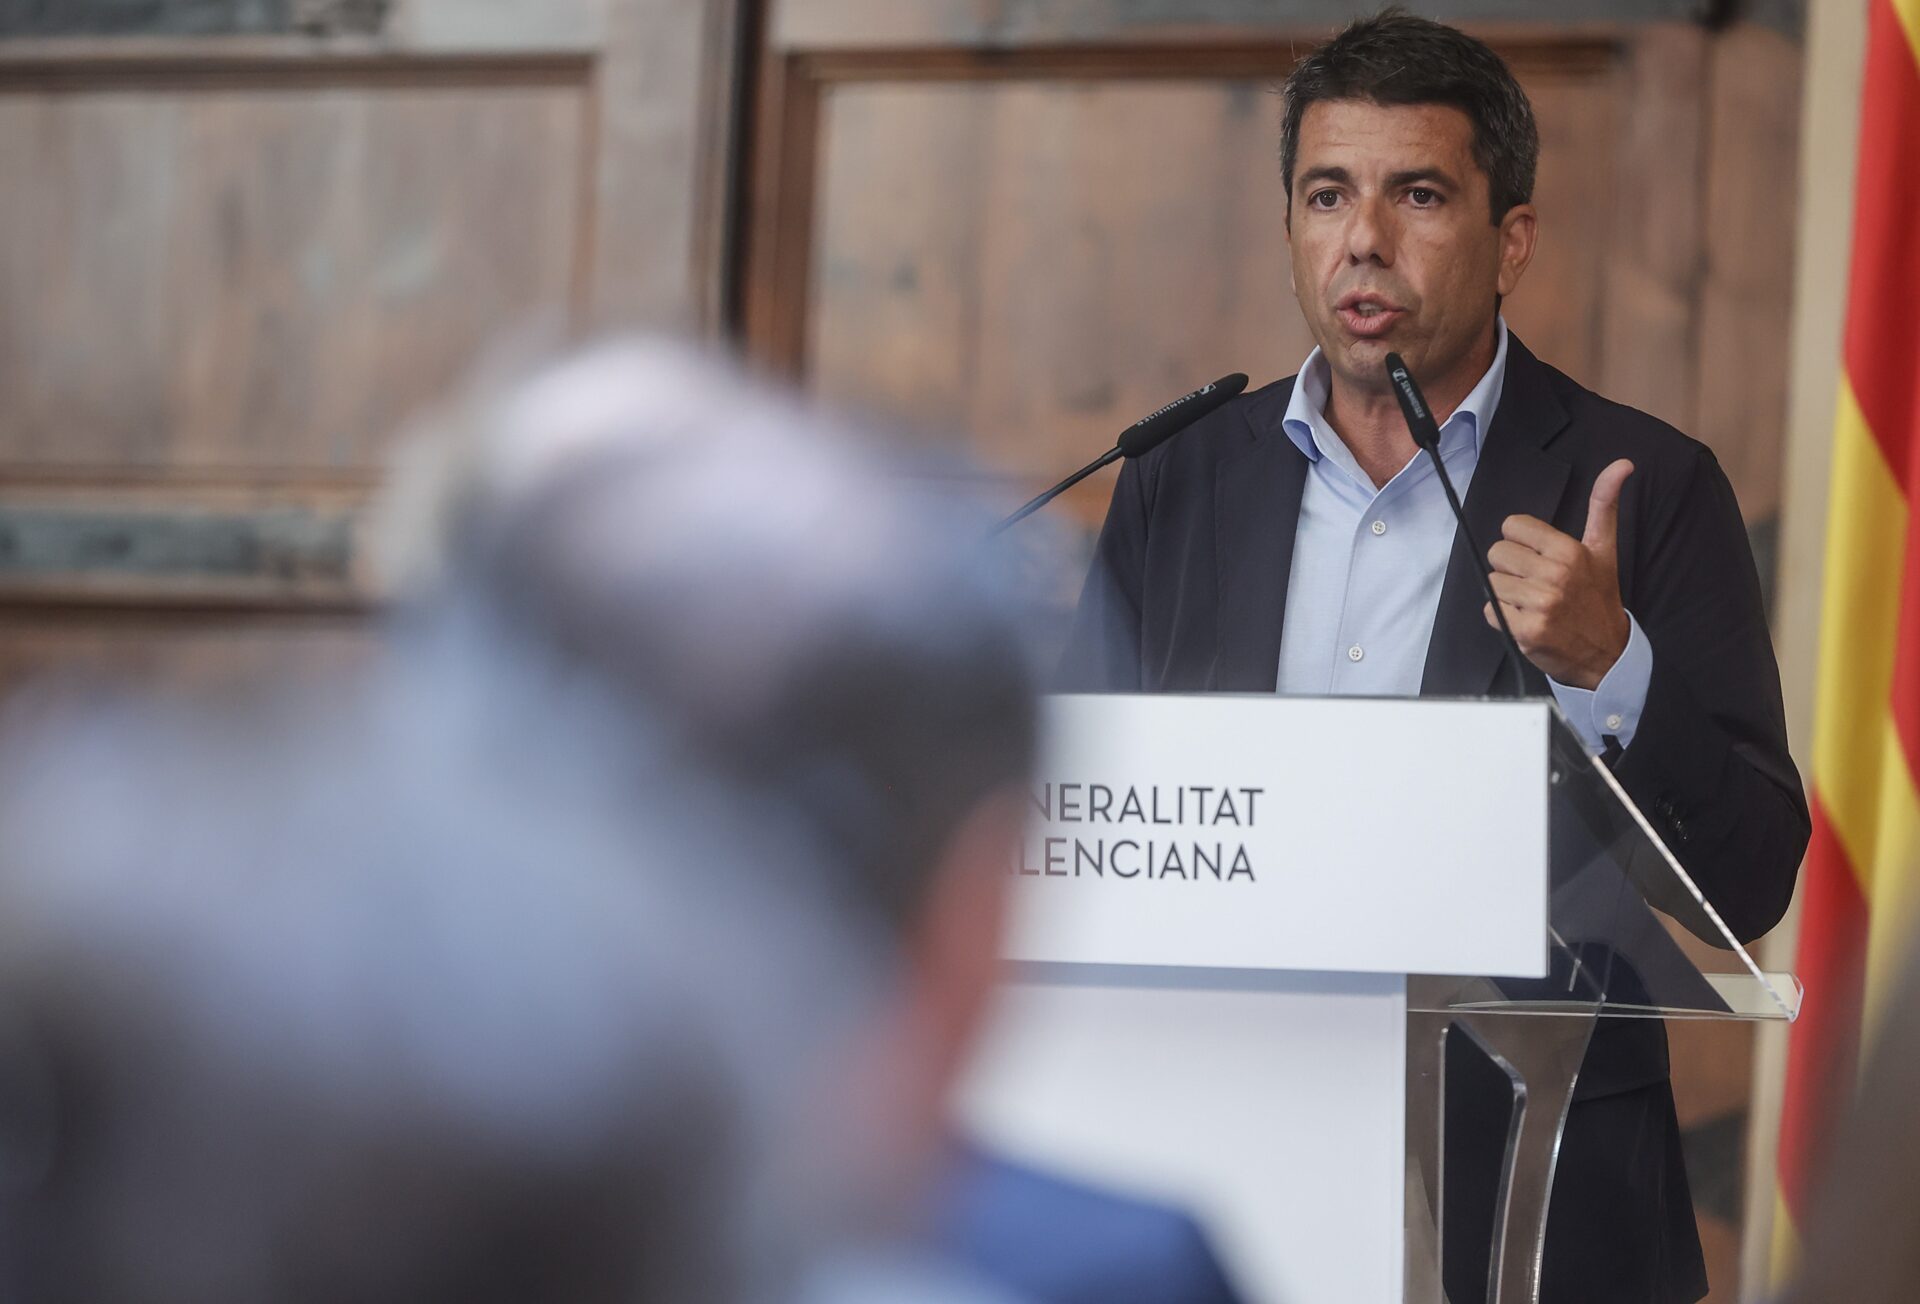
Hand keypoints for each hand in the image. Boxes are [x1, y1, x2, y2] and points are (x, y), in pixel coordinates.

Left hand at [1483, 459, 1633, 689]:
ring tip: (1534, 603)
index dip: (1522, 542)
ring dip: (1508, 594)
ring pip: (1492, 582)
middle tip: (1537, 583)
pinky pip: (1491, 610)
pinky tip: (1528, 620)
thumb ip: (1604, 504)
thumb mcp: (1604, 549)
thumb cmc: (1599, 596)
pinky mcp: (1525, 631)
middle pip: (1498, 553)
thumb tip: (1623, 463)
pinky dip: (1503, 617)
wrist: (1606, 652)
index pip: (1512, 526)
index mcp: (1569, 551)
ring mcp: (1539, 605)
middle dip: (1513, 568)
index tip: (1540, 557)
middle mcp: (1554, 576)